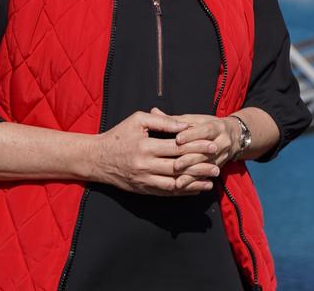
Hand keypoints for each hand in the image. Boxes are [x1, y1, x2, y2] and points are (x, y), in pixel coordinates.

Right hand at [93, 110, 217, 195]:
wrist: (95, 159)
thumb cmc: (118, 135)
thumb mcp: (137, 120)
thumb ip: (162, 120)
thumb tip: (184, 125)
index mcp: (145, 146)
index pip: (177, 148)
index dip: (196, 147)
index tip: (212, 145)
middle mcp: (145, 165)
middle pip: (178, 167)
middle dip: (200, 167)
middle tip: (217, 166)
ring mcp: (143, 180)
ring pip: (174, 183)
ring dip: (194, 183)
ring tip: (211, 181)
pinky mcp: (142, 189)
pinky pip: (165, 192)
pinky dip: (181, 192)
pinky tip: (195, 189)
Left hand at [162, 111, 242, 186]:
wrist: (233, 136)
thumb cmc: (207, 126)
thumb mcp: (195, 120)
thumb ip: (174, 119)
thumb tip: (154, 111)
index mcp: (217, 126)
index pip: (205, 130)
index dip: (192, 135)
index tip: (178, 140)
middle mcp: (223, 141)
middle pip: (206, 151)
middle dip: (191, 158)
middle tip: (176, 165)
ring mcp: (222, 156)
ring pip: (207, 166)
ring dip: (192, 175)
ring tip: (178, 182)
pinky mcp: (219, 167)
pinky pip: (207, 177)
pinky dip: (195, 183)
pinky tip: (184, 188)